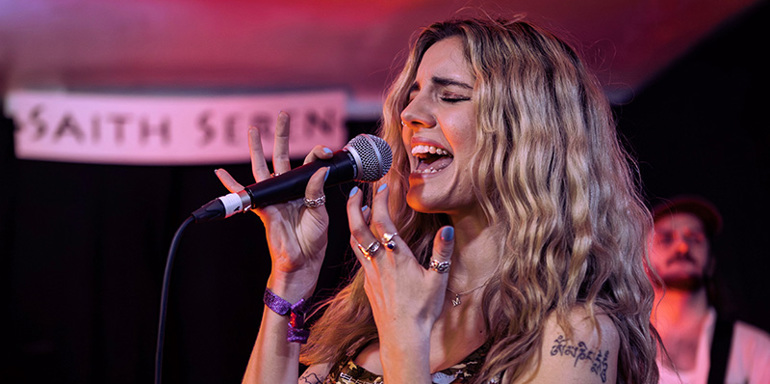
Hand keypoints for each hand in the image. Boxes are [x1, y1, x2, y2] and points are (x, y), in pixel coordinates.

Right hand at [216, 112, 331, 297]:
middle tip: (282, 115)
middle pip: (282, 157)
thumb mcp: (320, 212)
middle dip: (282, 136)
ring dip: (257, 149)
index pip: (310, 163)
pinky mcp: (262, 208)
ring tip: (254, 129)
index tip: (326, 150)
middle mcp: (288, 189)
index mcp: (305, 188)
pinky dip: (230, 184)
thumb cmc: (313, 239)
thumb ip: (317, 190)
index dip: (318, 154)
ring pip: (262, 168)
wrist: (303, 261)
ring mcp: (274, 197)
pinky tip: (220, 173)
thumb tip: (319, 168)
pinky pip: (244, 194)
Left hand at [346, 183, 454, 336]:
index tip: (381, 186)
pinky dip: (358, 241)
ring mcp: (370, 273)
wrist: (402, 336)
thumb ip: (442, 253)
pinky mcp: (367, 284)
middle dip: (355, 206)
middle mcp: (379, 263)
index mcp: (397, 258)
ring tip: (358, 208)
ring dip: (354, 222)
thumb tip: (447, 229)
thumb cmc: (422, 310)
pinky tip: (365, 239)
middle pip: (359, 228)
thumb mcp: (438, 280)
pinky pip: (359, 256)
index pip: (383, 222)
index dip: (380, 201)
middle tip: (355, 190)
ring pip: (356, 242)